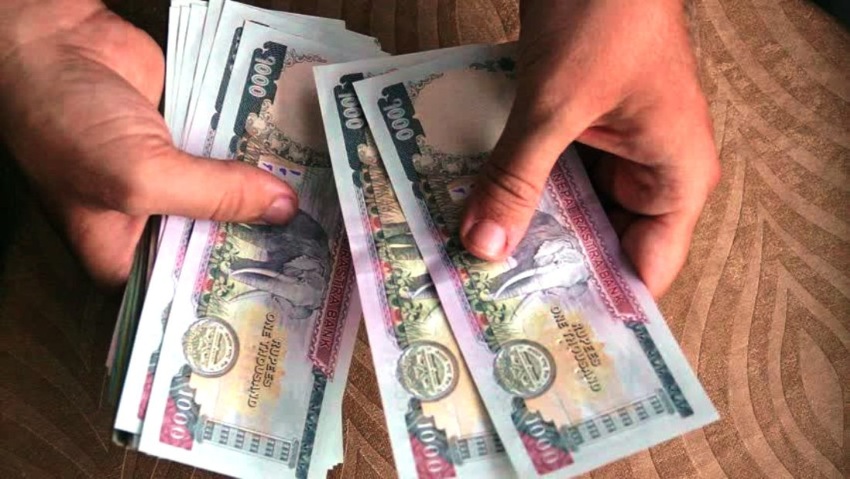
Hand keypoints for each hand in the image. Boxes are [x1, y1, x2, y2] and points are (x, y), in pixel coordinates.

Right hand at [0, 0, 297, 286]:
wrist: (54, 42)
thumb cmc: (67, 122)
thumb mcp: (139, 176)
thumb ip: (213, 196)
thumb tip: (284, 208)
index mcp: (122, 255)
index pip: (188, 288)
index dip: (236, 289)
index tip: (292, 290)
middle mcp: (150, 224)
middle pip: (219, 240)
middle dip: (262, 238)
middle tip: (321, 249)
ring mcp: (172, 181)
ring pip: (232, 196)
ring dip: (267, 195)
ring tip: (325, 210)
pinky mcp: (190, 142)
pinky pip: (234, 157)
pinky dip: (260, 156)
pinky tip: (303, 167)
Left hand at [460, 0, 719, 296]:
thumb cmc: (606, 14)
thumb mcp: (556, 106)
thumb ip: (518, 177)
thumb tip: (481, 247)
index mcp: (674, 178)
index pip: (646, 271)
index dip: (597, 304)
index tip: (543, 334)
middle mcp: (647, 173)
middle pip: (599, 245)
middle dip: (546, 271)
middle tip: (490, 309)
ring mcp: (611, 150)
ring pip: (568, 211)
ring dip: (525, 231)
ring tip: (473, 272)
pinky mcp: (578, 128)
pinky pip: (549, 175)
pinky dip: (517, 191)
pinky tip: (475, 215)